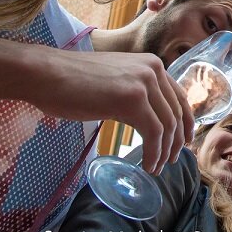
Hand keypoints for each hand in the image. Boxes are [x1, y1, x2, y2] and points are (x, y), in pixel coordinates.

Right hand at [25, 50, 194, 174]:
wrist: (46, 74)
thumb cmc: (72, 81)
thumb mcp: (115, 80)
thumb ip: (135, 91)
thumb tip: (148, 116)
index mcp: (151, 64)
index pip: (178, 96)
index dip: (185, 121)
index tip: (183, 141)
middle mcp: (153, 69)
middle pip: (176, 112)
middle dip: (176, 141)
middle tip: (170, 160)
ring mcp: (144, 83)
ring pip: (167, 125)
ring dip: (164, 151)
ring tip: (156, 167)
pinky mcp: (132, 100)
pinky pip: (153, 133)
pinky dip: (153, 153)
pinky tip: (147, 165)